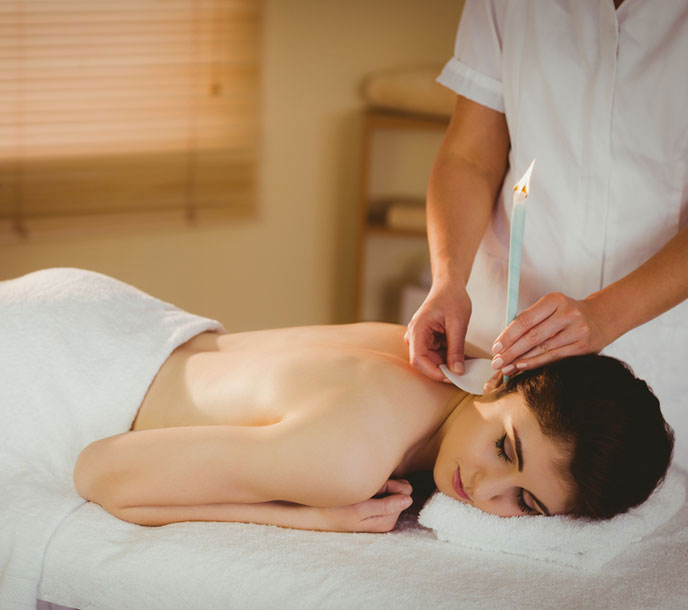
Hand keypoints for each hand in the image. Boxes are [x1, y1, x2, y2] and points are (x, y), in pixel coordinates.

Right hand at [322, 478, 412, 532]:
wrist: (317, 513)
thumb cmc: (337, 511)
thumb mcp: (360, 509)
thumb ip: (386, 505)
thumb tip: (410, 499)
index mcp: (387, 521)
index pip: (402, 493)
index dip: (388, 485)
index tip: (371, 488)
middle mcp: (387, 517)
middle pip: (399, 490)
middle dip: (384, 484)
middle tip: (364, 489)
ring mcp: (381, 511)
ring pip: (391, 487)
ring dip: (378, 483)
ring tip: (359, 490)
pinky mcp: (374, 504)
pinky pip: (382, 488)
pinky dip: (373, 484)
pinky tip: (358, 490)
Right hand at [405, 282, 471, 381]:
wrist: (449, 286)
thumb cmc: (451, 298)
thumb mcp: (458, 324)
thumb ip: (456, 349)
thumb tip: (458, 371)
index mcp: (417, 330)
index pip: (418, 360)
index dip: (434, 372)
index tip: (452, 377)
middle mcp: (415, 336)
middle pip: (424, 362)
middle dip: (444, 369)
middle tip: (464, 371)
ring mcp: (421, 339)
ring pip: (432, 360)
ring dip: (448, 363)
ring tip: (466, 361)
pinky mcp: (428, 340)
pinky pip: (437, 355)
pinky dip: (450, 357)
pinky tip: (462, 356)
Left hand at [490, 292, 610, 373]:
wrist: (602, 317)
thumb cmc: (567, 314)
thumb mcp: (551, 309)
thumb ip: (531, 321)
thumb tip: (504, 341)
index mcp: (554, 300)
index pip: (525, 320)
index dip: (508, 335)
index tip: (495, 347)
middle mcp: (567, 313)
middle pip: (532, 335)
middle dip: (511, 351)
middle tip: (496, 362)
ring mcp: (577, 329)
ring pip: (542, 348)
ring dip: (520, 360)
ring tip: (505, 367)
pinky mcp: (582, 345)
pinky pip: (554, 356)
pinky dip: (536, 362)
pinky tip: (522, 366)